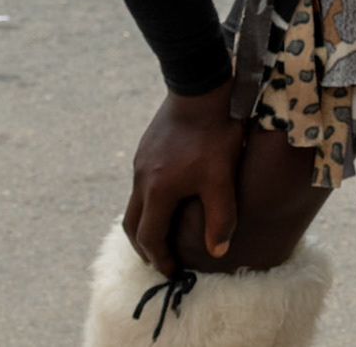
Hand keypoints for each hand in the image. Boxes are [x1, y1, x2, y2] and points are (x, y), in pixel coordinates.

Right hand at [123, 80, 245, 274]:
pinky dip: (151, 199)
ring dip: (147, 221)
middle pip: (134, 224)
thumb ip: (220, 216)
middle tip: (160, 258)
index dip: (160, 258)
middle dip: (145, 246)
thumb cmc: (214, 132)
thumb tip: (217, 251)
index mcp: (157, 191)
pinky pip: (143, 181)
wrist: (201, 84)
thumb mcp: (222, 177)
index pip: (150, 237)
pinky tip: (171, 193)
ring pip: (137, 201)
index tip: (172, 271)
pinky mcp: (148, 144)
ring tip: (164, 230)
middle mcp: (142, 178)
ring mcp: (142, 159)